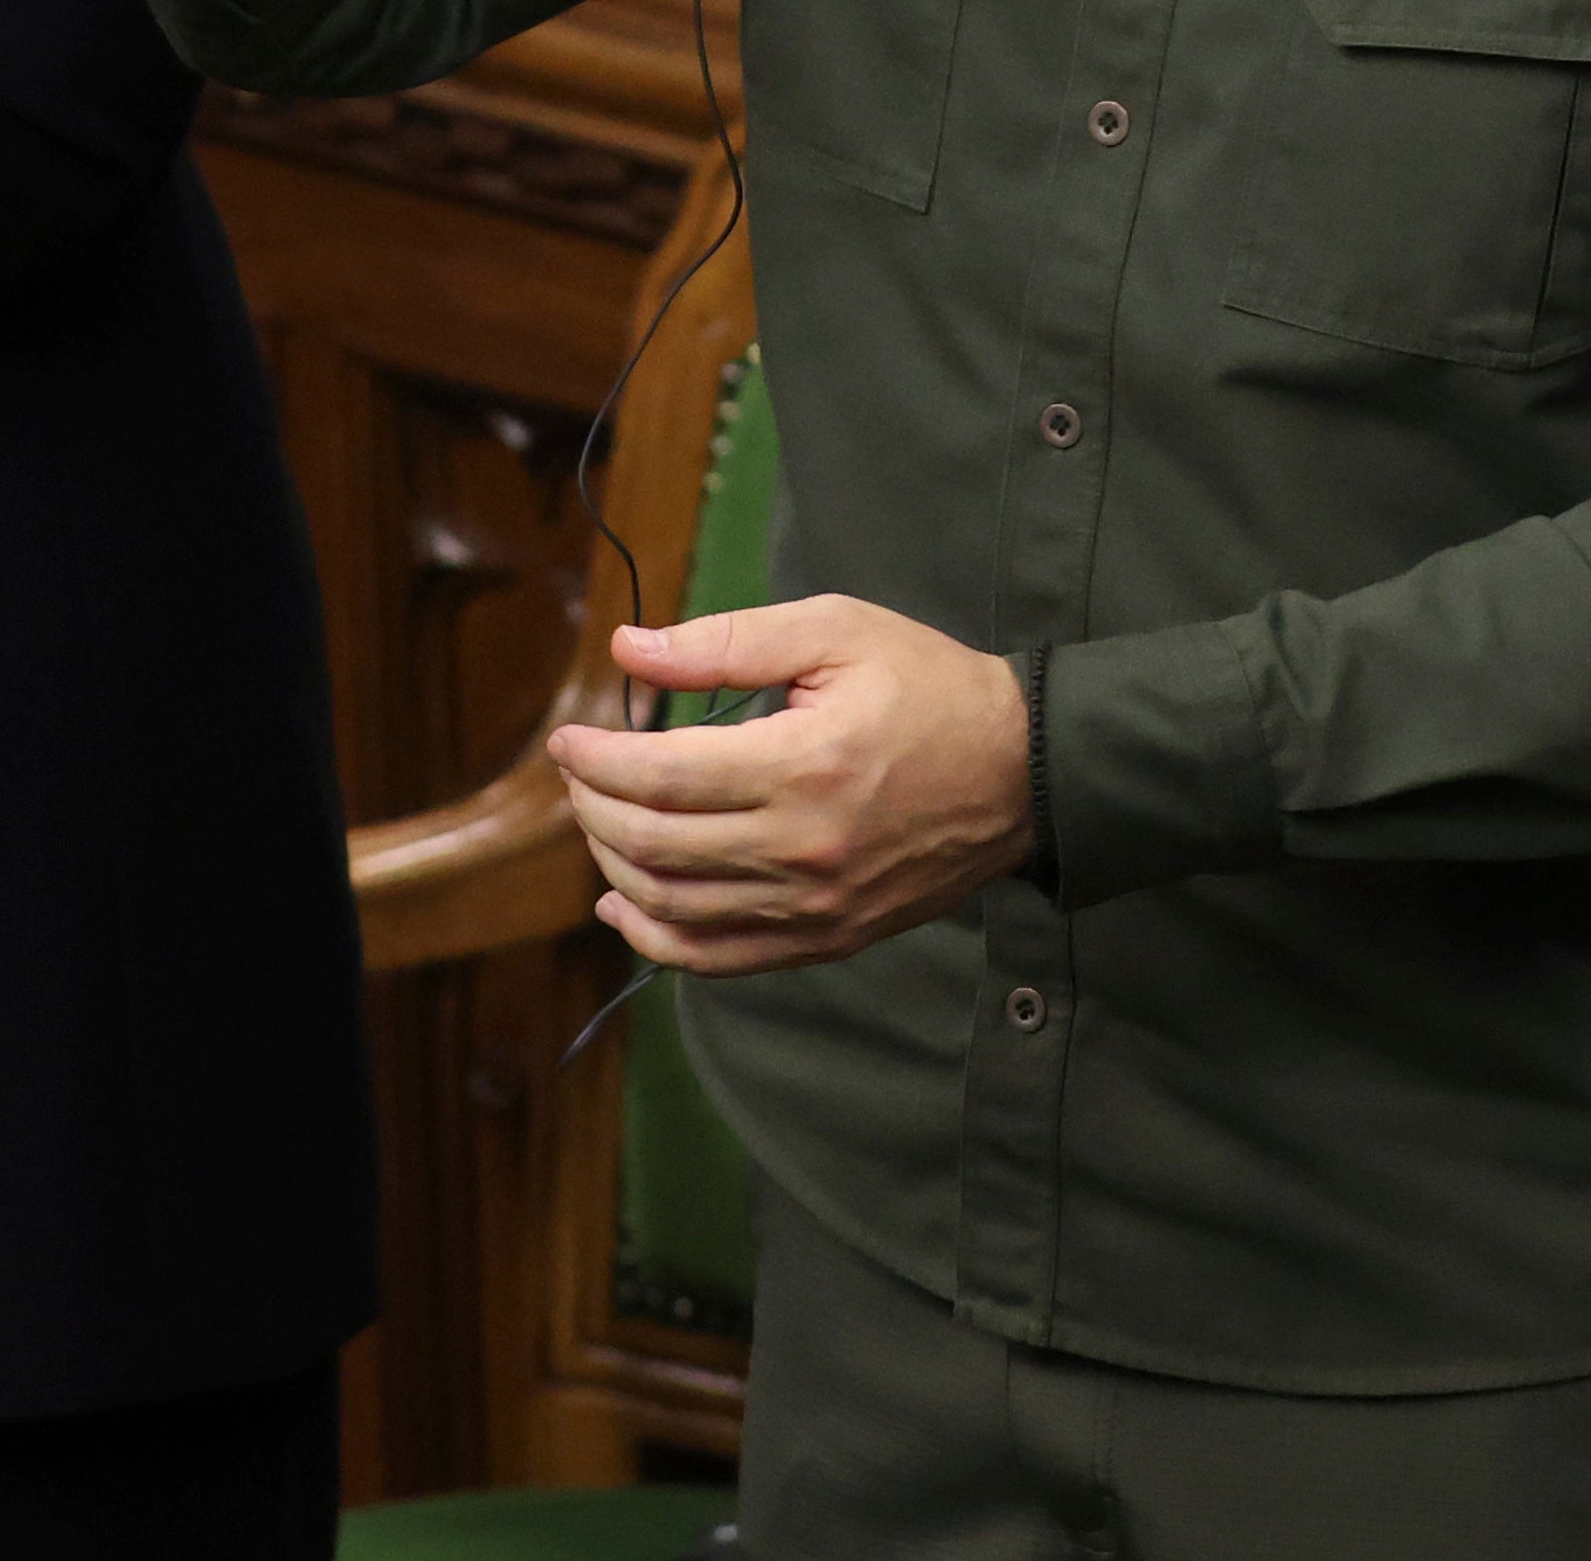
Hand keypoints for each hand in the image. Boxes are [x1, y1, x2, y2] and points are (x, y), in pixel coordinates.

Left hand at [547, 594, 1034, 974]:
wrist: (1022, 774)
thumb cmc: (928, 686)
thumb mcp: (835, 631)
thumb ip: (726, 640)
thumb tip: (628, 649)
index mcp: (803, 765)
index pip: (660, 777)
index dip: (595, 760)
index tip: (568, 737)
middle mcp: (801, 849)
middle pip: (652, 844)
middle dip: (592, 807)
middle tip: (581, 771)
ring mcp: (812, 907)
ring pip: (671, 907)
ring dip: (613, 864)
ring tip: (601, 819)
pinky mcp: (824, 940)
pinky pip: (715, 959)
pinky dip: (655, 938)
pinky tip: (623, 904)